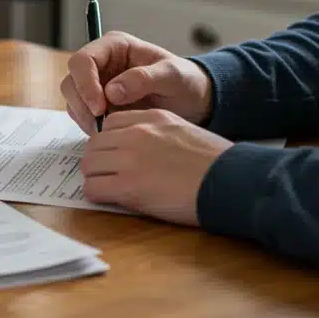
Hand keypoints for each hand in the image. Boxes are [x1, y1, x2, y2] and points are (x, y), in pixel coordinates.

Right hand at [61, 31, 212, 134]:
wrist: (193, 101)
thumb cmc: (185, 82)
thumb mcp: (173, 76)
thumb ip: (144, 79)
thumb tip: (112, 91)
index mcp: (115, 47)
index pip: (83, 60)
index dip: (85, 83)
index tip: (100, 107)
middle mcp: (101, 63)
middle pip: (72, 80)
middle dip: (82, 103)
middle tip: (100, 124)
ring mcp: (96, 83)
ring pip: (73, 99)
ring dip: (84, 117)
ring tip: (106, 131)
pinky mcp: (97, 103)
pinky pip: (81, 114)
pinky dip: (89, 125)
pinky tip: (108, 133)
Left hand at [81, 109, 233, 225]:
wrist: (229, 181)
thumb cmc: (215, 162)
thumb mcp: (184, 130)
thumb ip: (157, 132)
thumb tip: (138, 148)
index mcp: (152, 118)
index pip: (110, 123)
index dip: (109, 141)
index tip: (114, 154)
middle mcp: (136, 134)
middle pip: (94, 143)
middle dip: (98, 160)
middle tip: (108, 174)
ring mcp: (129, 159)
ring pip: (89, 165)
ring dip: (95, 177)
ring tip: (109, 188)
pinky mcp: (128, 187)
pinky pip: (93, 188)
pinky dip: (97, 195)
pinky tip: (111, 199)